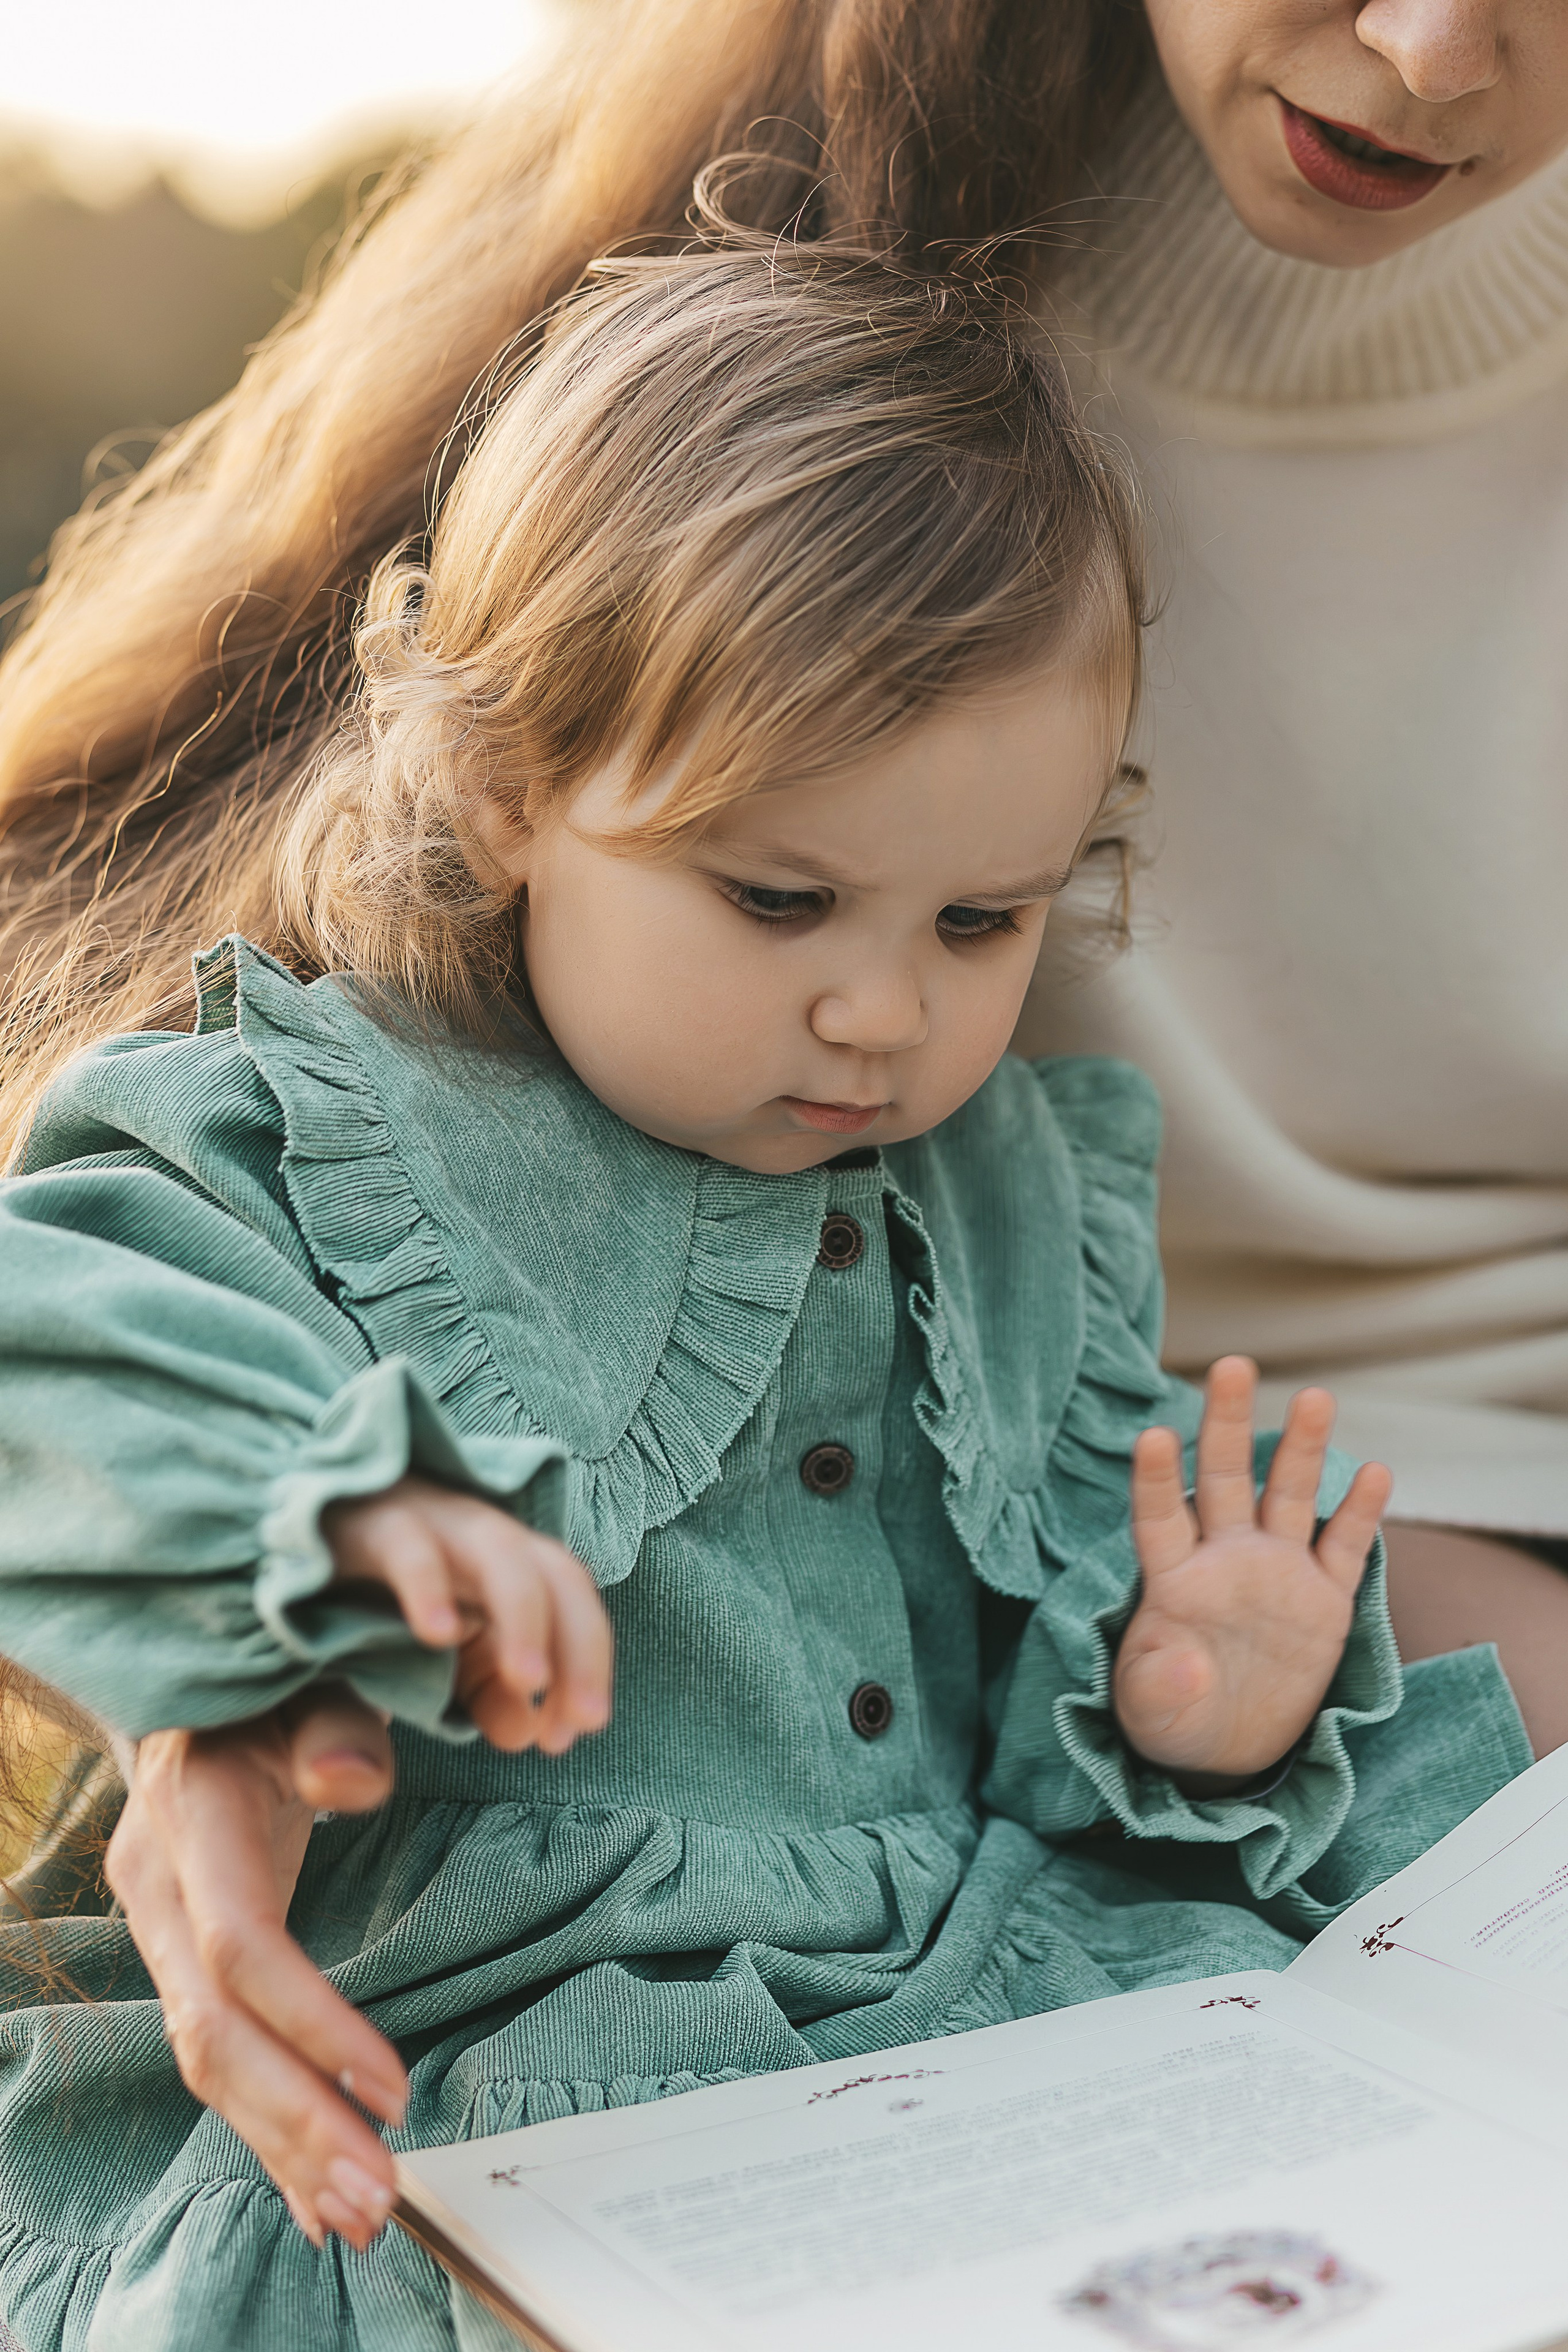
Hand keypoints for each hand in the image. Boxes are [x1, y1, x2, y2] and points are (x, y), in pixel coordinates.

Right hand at [106, 1688, 408, 2251]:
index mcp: (191, 1819)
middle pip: (214, 2032)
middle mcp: (161, 1890)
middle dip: (295, 2120)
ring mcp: (163, 1932)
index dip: (310, 2019)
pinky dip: (268, 2127)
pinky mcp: (184, 1963)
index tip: (391, 2084)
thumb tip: (351, 1781)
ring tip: (360, 2214)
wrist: (205, 1692)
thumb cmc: (280, 1684)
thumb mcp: (313, 1684)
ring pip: (210, 2063)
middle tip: (377, 2194)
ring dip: (284, 2144)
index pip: (240, 1945)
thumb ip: (338, 1730)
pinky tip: (313, 2191)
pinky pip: (220, 2060)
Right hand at [324, 1475, 612, 1752]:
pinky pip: (406, 1543)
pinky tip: (436, 1633)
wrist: (274, 1562)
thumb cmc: (354, 1615)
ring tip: (527, 1681)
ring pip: (498, 1551)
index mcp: (497, 1569)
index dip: (585, 1664)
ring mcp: (424, 1522)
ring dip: (523, 1616)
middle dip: (580, 1642)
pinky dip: (428, 1582)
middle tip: (586, 1718)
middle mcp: (473, 1539)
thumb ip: (479, 1698)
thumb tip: (527, 1730)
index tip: (575, 1731)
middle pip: (554, 1572)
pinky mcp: (362, 1521)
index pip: (569, 1603)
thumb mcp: (425, 1672)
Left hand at [1113, 1357, 1391, 1783]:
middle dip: (1226, 1422)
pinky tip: (1373, 1472)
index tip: (1152, 1435)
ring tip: (1314, 1396)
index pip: (1159, 1518)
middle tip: (1230, 1364)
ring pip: (1287, 1496)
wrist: (1228, 1749)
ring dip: (1301, 1447)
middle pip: (1224, 1478)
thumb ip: (1158, 1690)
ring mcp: (1276, 1571)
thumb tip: (1180, 1664)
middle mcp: (1224, 1559)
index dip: (1155, 1479)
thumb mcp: (1154, 1718)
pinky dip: (1357, 1513)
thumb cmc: (1175, 1722)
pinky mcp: (1323, 1599)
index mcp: (1173, 1579)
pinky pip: (1343, 1548)